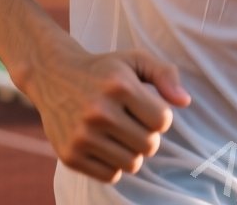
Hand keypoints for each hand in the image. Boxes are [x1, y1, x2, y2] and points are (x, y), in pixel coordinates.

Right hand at [12, 40, 191, 183]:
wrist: (52, 76)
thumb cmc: (103, 70)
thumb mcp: (134, 60)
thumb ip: (165, 74)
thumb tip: (184, 102)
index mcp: (119, 86)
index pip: (162, 120)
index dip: (159, 117)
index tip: (146, 109)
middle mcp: (99, 112)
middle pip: (149, 145)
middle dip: (148, 136)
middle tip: (134, 124)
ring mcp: (82, 136)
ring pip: (132, 164)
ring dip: (133, 152)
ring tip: (121, 135)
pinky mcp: (70, 156)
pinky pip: (110, 176)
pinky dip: (114, 165)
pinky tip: (106, 146)